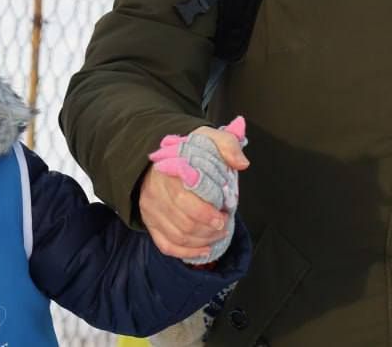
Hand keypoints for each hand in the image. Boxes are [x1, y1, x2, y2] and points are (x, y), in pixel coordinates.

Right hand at [144, 116, 248, 263]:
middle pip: (183, 223)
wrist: (162, 158)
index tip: (223, 216)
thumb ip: (227, 145)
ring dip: (202, 241)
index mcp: (168, 172)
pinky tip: (204, 250)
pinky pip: (166, 245)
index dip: (205, 214)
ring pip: (177, 237)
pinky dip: (186, 253)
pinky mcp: (150, 223)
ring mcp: (150, 210)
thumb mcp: (208, 138)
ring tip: (218, 235)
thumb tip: (241, 163)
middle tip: (224, 226)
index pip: (183, 200)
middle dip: (209, 230)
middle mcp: (154, 193)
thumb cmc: (189, 152)